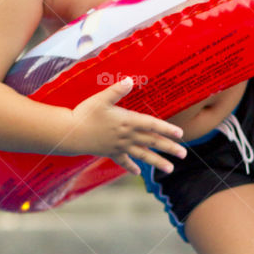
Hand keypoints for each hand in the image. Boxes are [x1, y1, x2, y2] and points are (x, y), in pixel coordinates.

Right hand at [70, 77, 187, 175]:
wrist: (69, 133)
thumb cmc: (85, 113)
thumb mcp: (101, 99)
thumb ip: (116, 90)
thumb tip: (129, 80)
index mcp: (127, 121)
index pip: (152, 125)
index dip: (167, 129)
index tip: (180, 134)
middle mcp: (126, 136)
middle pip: (152, 142)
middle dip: (169, 148)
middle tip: (184, 154)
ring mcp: (119, 146)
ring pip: (142, 155)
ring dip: (157, 162)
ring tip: (170, 168)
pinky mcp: (110, 152)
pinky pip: (123, 161)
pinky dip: (131, 167)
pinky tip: (138, 173)